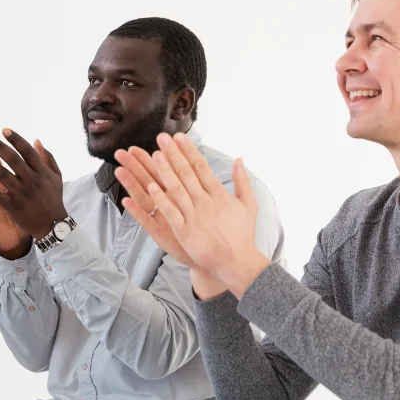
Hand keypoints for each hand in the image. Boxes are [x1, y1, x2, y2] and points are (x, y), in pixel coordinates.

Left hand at [0, 129, 67, 239]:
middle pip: (14, 160)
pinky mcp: (13, 206)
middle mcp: (31, 180)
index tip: (5, 130)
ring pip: (2, 176)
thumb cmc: (53, 197)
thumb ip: (46, 157)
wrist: (53, 225)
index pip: (28, 151)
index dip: (16, 140)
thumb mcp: (56, 176)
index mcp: (41, 171)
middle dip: (0, 148)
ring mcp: (22, 193)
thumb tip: (36, 140)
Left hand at [120, 133, 269, 297]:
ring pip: (176, 189)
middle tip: (162, 138)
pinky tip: (151, 187)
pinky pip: (170, 212)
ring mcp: (194, 217)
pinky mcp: (184, 231)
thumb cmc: (242, 234)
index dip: (188, 151)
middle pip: (186, 174)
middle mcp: (206, 202)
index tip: (179, 137)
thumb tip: (239, 159)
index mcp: (219, 195)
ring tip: (154, 155)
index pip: (201, 167)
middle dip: (174, 154)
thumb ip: (243, 180)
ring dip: (164, 171)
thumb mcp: (249, 205)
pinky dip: (161, 200)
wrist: (236, 262)